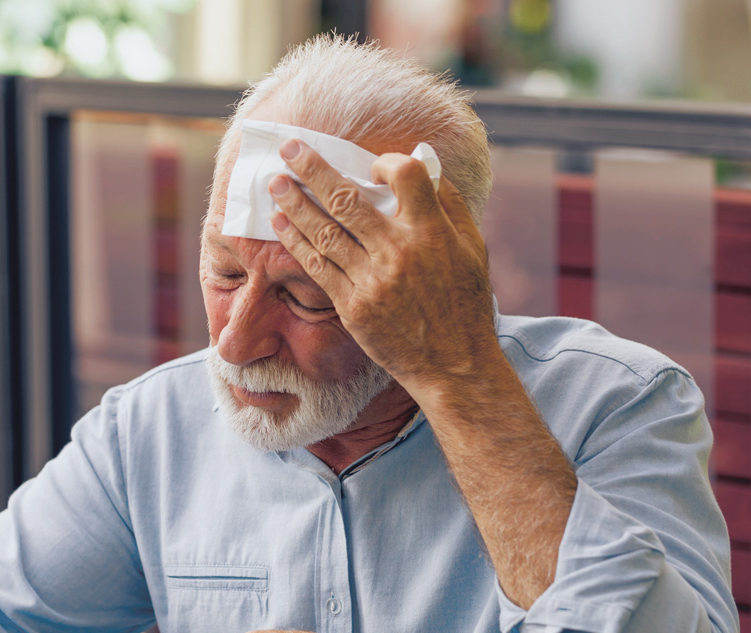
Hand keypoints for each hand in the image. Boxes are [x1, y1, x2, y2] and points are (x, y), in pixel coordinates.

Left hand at [268, 138, 499, 394]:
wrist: (454, 366)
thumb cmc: (466, 306)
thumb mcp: (474, 251)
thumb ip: (451, 207)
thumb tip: (427, 170)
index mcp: (432, 232)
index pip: (406, 176)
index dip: (385, 161)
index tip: (371, 164)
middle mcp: (399, 251)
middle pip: (347, 198)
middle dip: (313, 168)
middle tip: (289, 147)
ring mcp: (372, 279)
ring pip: (324, 230)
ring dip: (295, 202)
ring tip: (275, 182)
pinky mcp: (353, 306)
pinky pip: (318, 266)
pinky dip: (297, 241)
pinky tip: (281, 223)